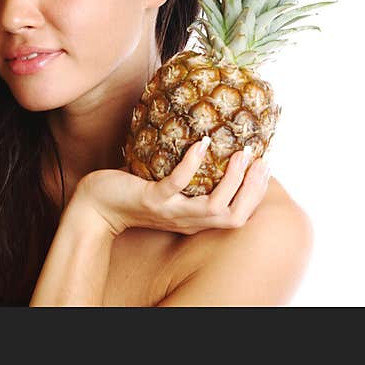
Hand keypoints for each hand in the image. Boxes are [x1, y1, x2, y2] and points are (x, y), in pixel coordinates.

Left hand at [73, 138, 270, 236]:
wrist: (97, 206)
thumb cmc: (134, 193)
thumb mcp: (169, 191)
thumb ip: (190, 180)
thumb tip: (211, 147)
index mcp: (196, 220)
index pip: (238, 217)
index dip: (256, 195)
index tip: (266, 167)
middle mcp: (187, 221)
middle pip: (233, 216)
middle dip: (253, 189)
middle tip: (261, 159)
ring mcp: (170, 212)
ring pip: (213, 206)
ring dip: (232, 180)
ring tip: (241, 153)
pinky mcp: (151, 199)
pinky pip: (177, 184)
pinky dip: (192, 164)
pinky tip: (201, 143)